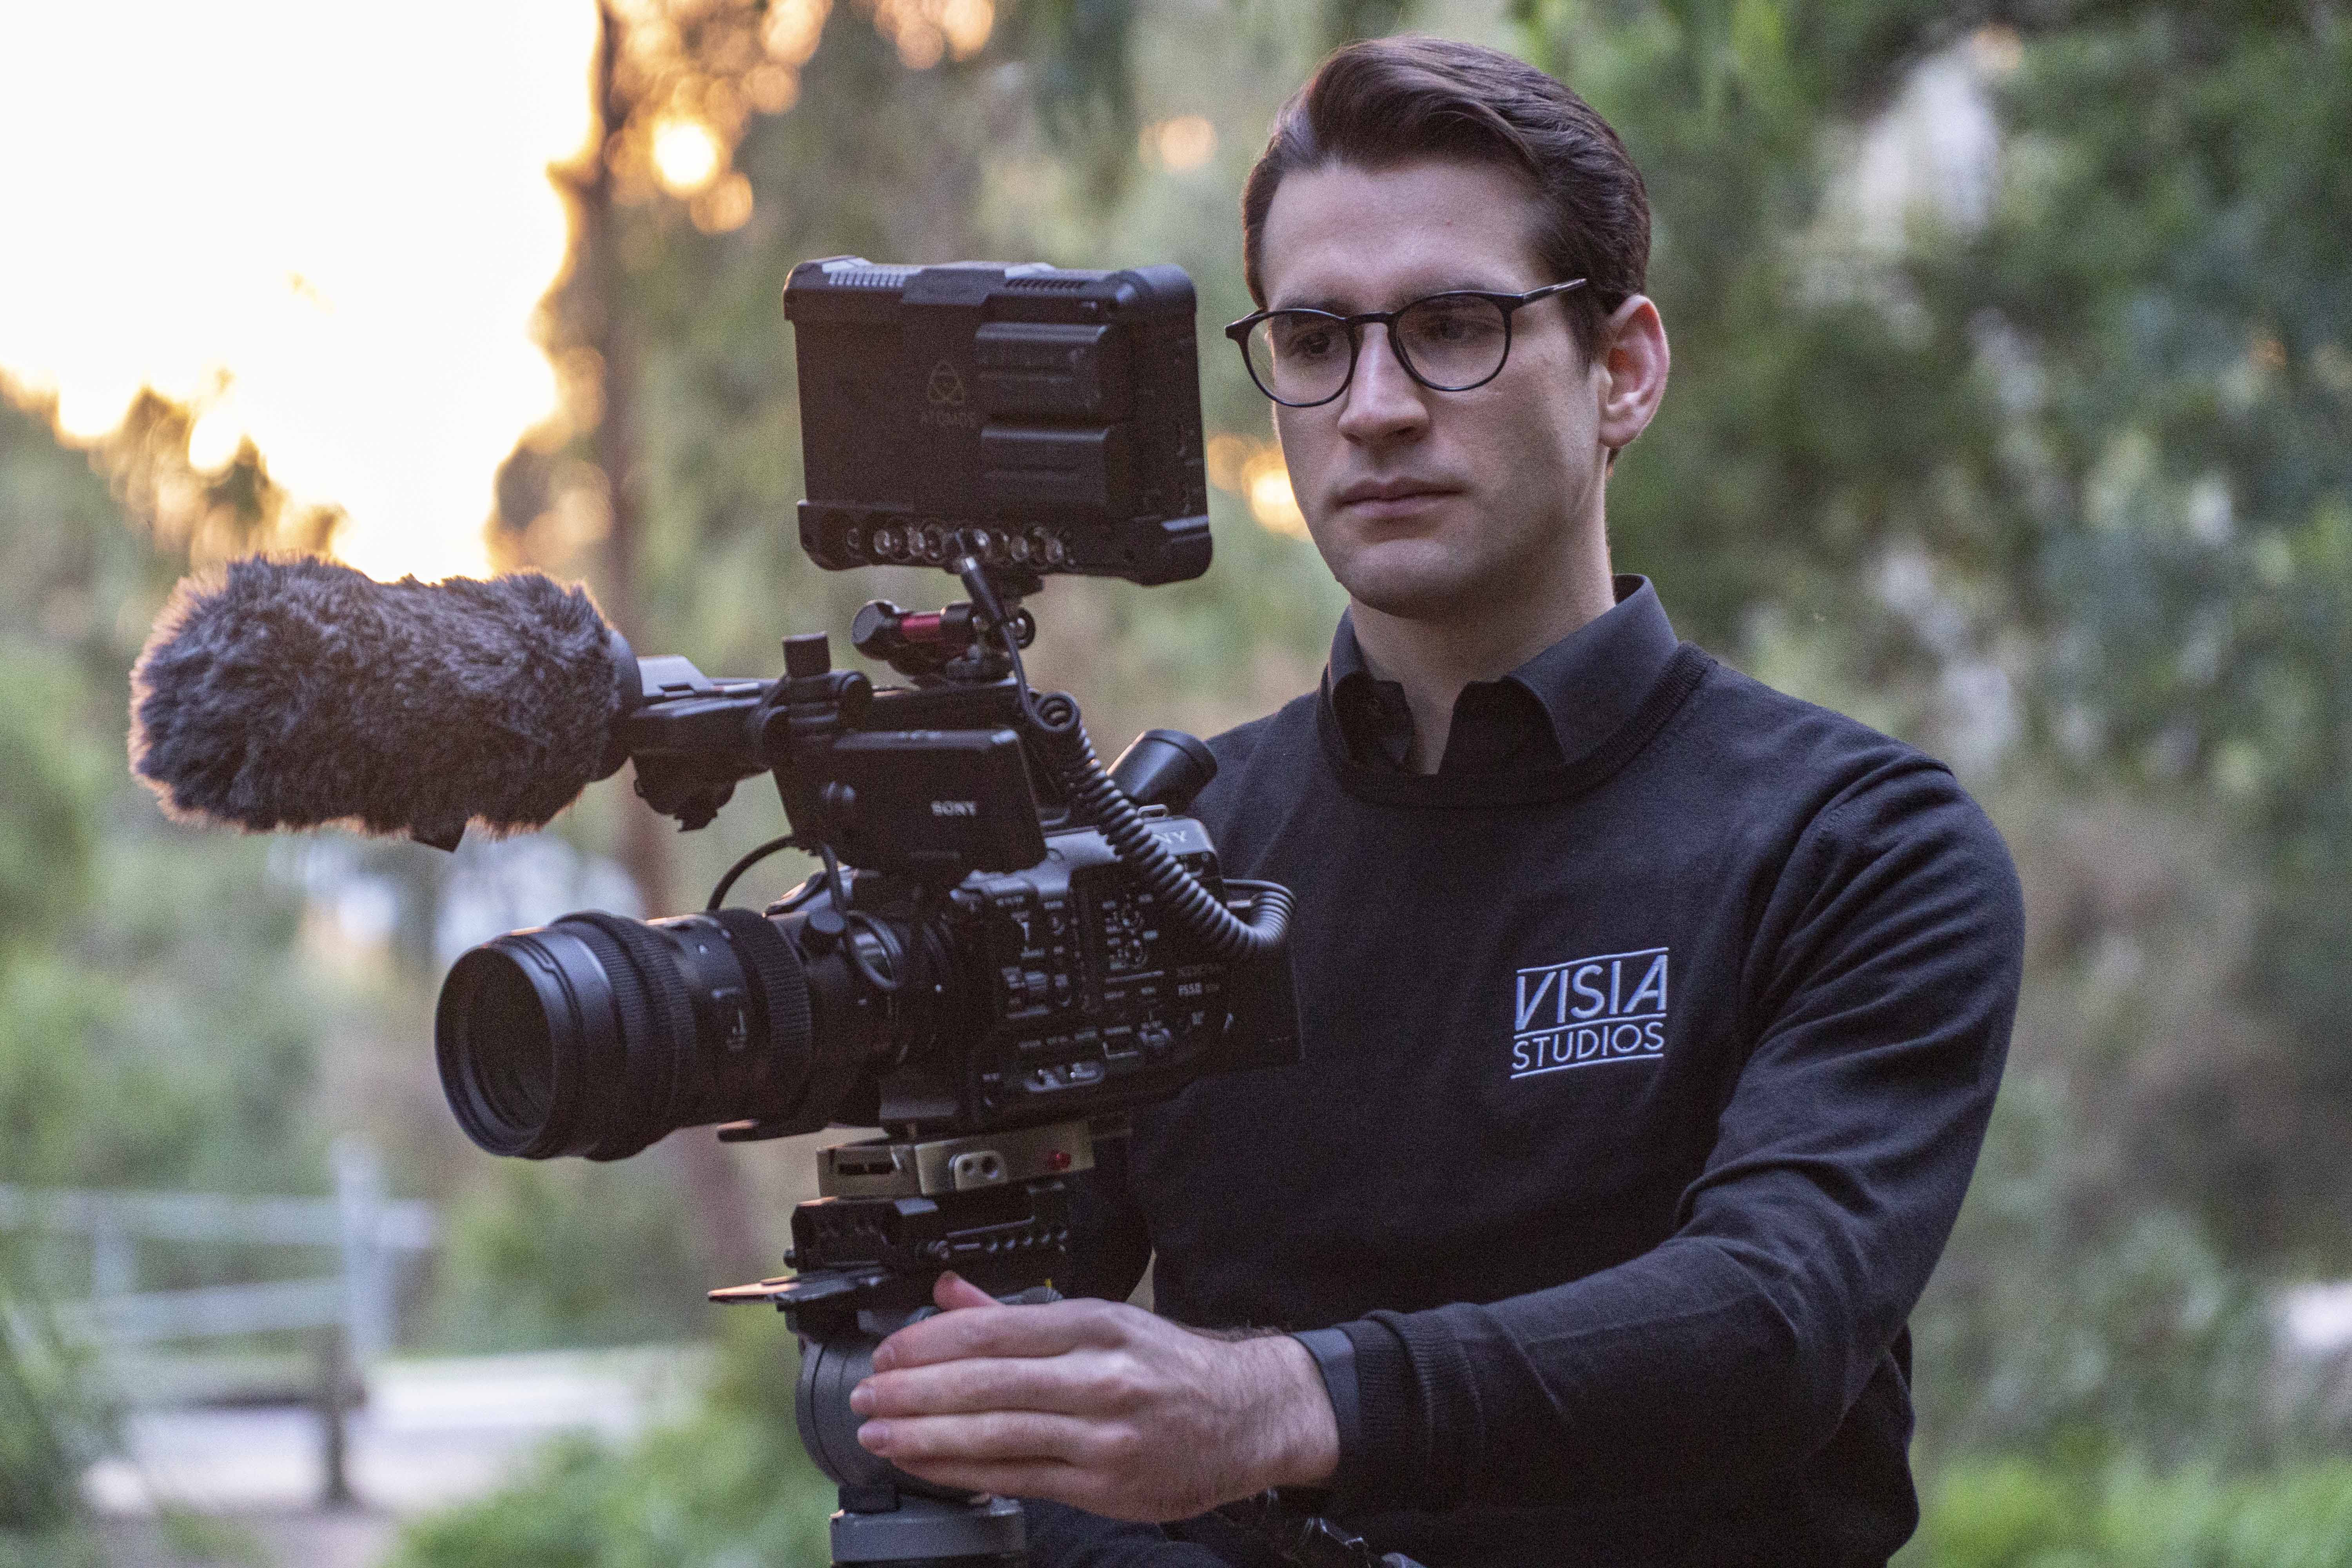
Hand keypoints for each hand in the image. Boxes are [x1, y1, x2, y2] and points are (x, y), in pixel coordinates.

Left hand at [849, 1272, 1339, 1522]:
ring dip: (926, 1437)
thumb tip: (947, 1292)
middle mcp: (1100, 1379)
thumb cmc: (1170, 1367)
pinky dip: (965, 1472)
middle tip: (868, 1395)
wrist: (1246, 1418)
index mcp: (1097, 1326)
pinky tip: (930, 1465)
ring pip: (996, 1436)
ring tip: (880, 1435)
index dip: (931, 1343)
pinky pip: (1018, 1478)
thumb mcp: (1103, 1321)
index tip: (889, 1353)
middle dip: (914, 1393)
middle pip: (987, 1385)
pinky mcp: (1103, 1486)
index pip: (995, 1331)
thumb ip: (1017, 1311)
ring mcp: (1102, 1437)